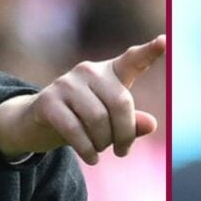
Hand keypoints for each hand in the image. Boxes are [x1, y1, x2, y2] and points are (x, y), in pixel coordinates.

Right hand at [0, 35, 165, 164]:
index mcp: (108, 72)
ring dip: (103, 143)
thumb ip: (131, 123)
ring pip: (98, 119)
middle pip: (120, 103)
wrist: (35, 123)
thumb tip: (151, 124)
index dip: (150, 51)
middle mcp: (88, 71)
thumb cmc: (81, 120)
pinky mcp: (48, 101)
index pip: (133, 60)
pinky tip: (92, 159)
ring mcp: (66, 83)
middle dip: (125, 133)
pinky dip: (87, 149)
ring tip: (99, 151)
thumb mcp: (109, 123)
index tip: (165, 41)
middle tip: (122, 152)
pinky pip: (75, 130)